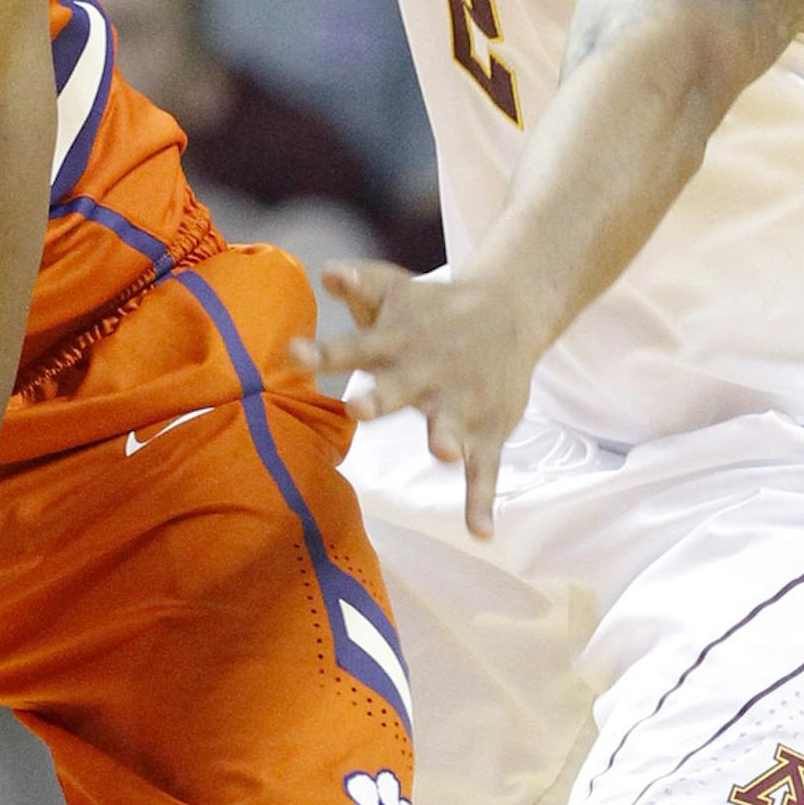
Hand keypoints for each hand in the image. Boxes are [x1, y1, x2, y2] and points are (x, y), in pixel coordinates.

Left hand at [292, 261, 539, 538]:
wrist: (509, 311)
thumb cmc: (433, 307)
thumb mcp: (393, 288)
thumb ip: (358, 284)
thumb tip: (326, 272)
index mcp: (395, 342)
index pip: (353, 347)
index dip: (323, 353)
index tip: (294, 354)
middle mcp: (427, 373)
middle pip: (400, 387)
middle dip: (382, 398)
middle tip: (360, 408)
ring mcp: (460, 404)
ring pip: (450, 424)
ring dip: (447, 436)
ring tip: (444, 451)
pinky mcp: (488, 429)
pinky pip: (485, 469)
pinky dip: (482, 500)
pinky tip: (481, 532)